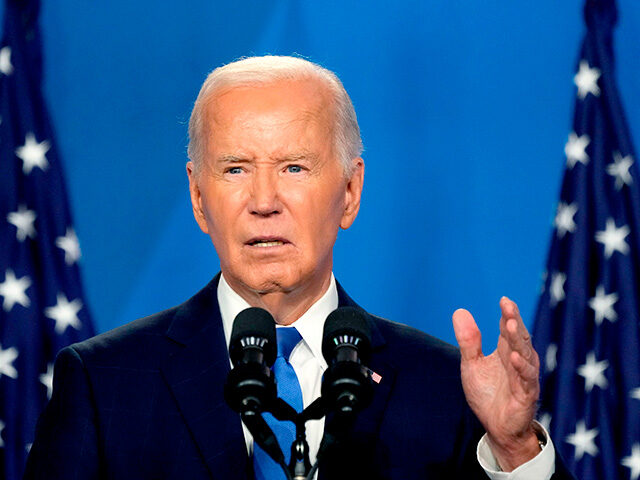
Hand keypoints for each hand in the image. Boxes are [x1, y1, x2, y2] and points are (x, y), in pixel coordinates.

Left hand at [452, 297, 540, 471]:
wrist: (497, 427)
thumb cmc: (487, 394)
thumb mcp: (471, 364)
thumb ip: (468, 340)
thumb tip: (459, 311)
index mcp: (505, 350)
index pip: (507, 327)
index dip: (506, 313)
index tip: (503, 299)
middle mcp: (517, 359)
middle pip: (517, 336)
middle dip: (513, 320)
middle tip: (508, 305)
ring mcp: (524, 375)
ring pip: (523, 353)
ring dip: (516, 339)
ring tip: (510, 324)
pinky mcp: (526, 393)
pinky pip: (526, 378)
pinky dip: (521, 368)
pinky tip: (513, 357)